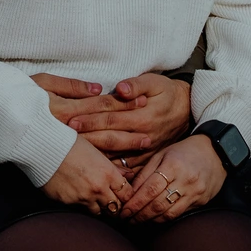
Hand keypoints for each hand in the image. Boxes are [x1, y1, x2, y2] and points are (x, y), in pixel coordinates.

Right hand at [40, 136, 132, 215]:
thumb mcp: (96, 151)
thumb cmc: (70, 144)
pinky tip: (78, 195)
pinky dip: (81, 205)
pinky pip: (80, 210)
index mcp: (108, 173)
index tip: (122, 194)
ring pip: (99, 213)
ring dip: (99, 207)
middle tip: (112, 201)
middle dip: (115, 206)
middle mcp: (98, 188)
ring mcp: (83, 197)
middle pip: (116, 208)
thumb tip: (127, 175)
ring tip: (94, 198)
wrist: (44, 147)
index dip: (126, 195)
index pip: (127, 194)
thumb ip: (113, 167)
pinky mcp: (68, 203)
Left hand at [70, 74, 193, 163]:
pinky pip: (126, 167)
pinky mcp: (146, 158)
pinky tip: (94, 168)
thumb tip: (121, 88)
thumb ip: (137, 84)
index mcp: (142, 116)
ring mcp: (144, 150)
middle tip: (64, 138)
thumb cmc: (166, 92)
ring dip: (94, 155)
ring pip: (115, 155)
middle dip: (85, 138)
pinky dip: (110, 168)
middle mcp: (142, 136)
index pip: (110, 118)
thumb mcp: (155, 82)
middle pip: (109, 139)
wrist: (186, 110)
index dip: (89, 119)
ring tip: (73, 153)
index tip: (70, 121)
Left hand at [123, 134, 225, 222]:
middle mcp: (185, 180)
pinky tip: (154, 218)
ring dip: (150, 220)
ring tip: (137, 220)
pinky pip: (179, 214)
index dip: (135, 203)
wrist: (216, 152)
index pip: (150, 189)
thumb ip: (146, 172)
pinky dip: (164, 218)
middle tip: (126, 219)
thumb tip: (129, 191)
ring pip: (169, 213)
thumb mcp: (163, 154)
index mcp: (173, 165)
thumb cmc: (185, 151)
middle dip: (139, 214)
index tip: (124, 210)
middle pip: (158, 204)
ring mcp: (195, 192)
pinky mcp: (201, 201)